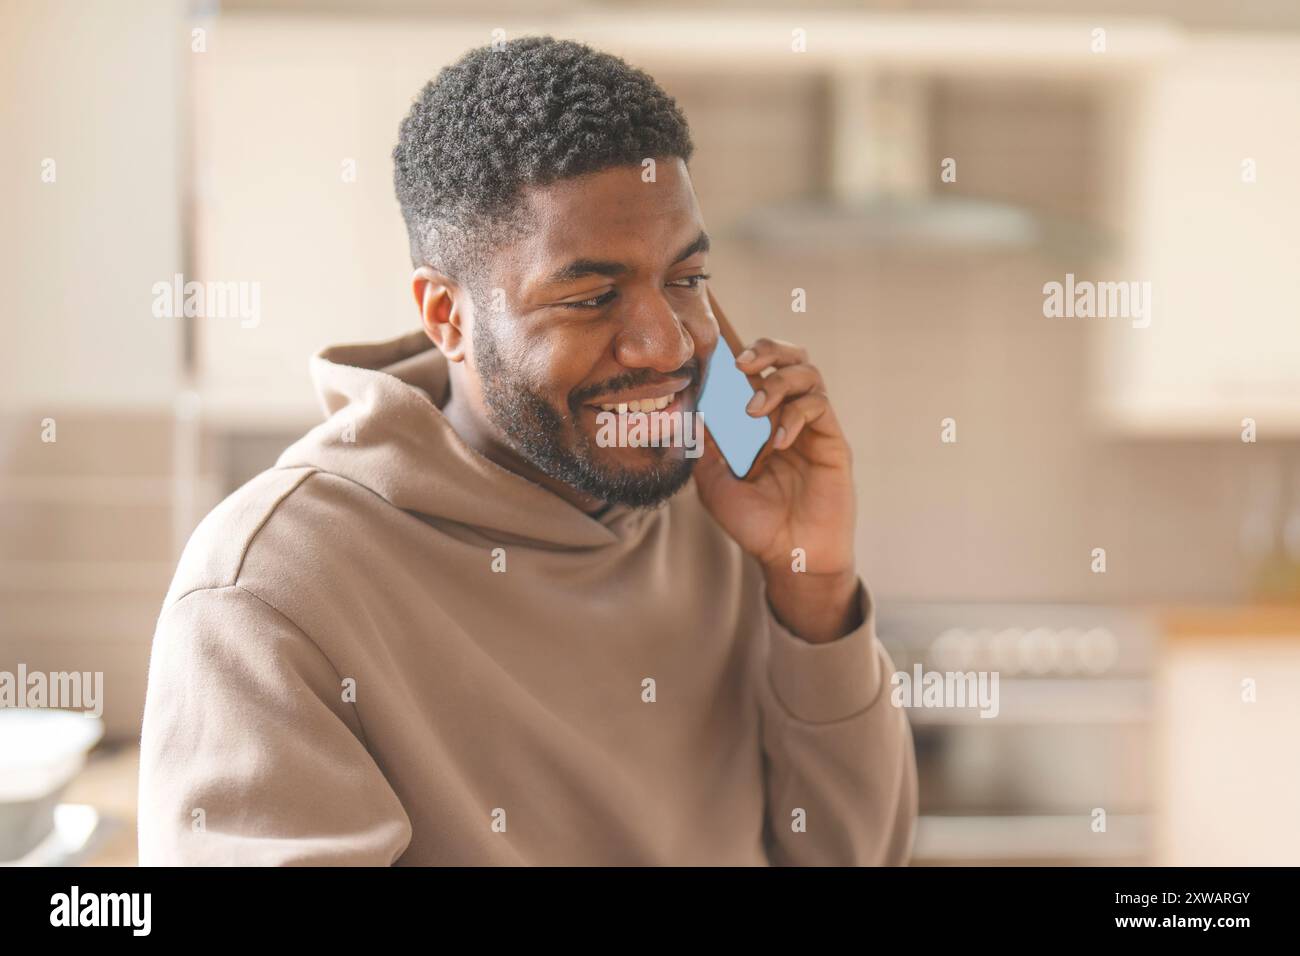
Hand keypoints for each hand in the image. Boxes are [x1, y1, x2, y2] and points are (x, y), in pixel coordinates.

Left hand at [693, 337, 861, 642]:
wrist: (791, 555)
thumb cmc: (754, 522)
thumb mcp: (714, 484)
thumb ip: (704, 446)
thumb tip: (693, 408)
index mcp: (755, 418)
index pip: (749, 370)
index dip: (735, 347)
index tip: (713, 335)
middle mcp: (784, 413)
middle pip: (786, 355)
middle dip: (764, 348)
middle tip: (741, 363)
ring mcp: (810, 423)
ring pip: (805, 371)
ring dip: (777, 382)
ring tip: (754, 410)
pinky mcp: (831, 438)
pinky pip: (818, 405)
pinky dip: (795, 415)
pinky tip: (779, 441)